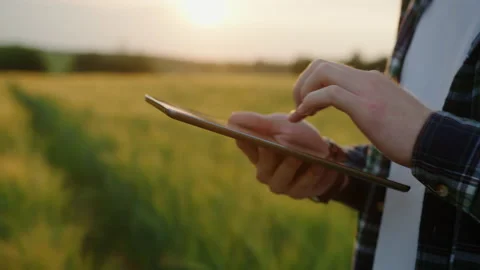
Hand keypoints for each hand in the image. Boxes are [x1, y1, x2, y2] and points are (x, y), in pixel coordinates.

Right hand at [227, 112, 346, 199]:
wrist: (325, 153)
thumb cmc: (297, 137)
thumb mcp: (280, 125)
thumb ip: (258, 123)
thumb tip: (231, 119)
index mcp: (258, 153)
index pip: (245, 145)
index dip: (244, 141)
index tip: (244, 133)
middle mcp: (266, 172)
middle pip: (262, 169)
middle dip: (268, 157)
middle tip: (272, 145)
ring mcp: (283, 185)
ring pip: (281, 180)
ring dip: (290, 167)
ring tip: (298, 155)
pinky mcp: (300, 192)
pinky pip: (304, 186)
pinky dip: (312, 174)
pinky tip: (319, 164)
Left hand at [289, 59, 432, 166]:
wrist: (433, 142)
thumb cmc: (409, 134)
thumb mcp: (385, 112)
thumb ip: (368, 104)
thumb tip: (355, 110)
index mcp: (370, 80)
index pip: (331, 69)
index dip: (311, 84)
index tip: (306, 105)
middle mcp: (366, 79)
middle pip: (320, 65)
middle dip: (302, 84)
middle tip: (299, 108)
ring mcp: (366, 90)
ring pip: (321, 73)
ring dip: (303, 92)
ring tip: (300, 113)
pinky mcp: (366, 106)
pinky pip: (328, 94)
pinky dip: (309, 103)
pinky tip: (305, 117)